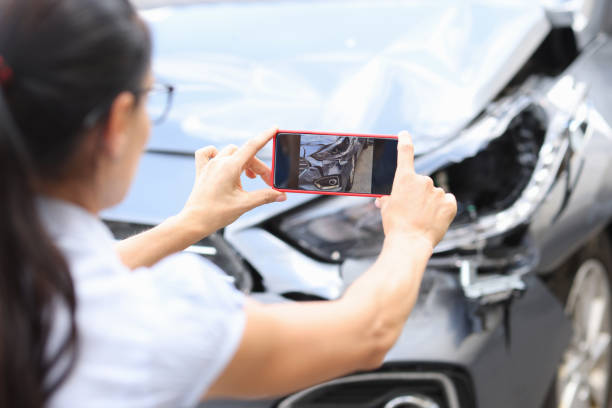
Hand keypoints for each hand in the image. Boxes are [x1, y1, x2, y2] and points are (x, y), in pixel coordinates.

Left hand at [180, 128, 286, 237]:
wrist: (194, 222)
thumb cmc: (215, 214)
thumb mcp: (245, 204)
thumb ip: (265, 196)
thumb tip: (280, 194)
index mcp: (229, 167)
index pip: (252, 146)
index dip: (265, 136)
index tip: (274, 128)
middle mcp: (218, 162)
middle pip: (245, 155)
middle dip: (258, 167)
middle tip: (267, 182)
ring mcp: (209, 165)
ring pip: (230, 153)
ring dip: (243, 162)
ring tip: (249, 178)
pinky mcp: (202, 171)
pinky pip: (208, 153)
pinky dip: (217, 154)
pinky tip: (222, 163)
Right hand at [375, 131, 456, 248]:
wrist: (409, 243)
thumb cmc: (395, 226)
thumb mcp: (386, 208)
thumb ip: (389, 197)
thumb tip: (385, 198)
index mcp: (404, 178)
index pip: (405, 152)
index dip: (404, 140)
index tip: (404, 134)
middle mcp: (423, 180)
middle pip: (421, 182)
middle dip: (417, 193)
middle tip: (412, 210)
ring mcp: (438, 191)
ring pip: (434, 193)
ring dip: (430, 202)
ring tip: (423, 218)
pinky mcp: (450, 203)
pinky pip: (447, 201)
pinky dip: (442, 208)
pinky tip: (435, 218)